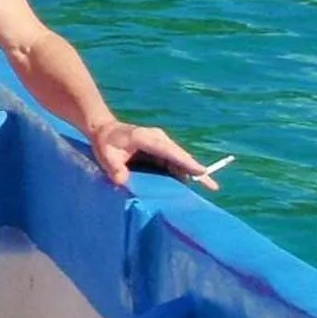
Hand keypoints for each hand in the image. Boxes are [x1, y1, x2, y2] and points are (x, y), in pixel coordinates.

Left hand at [90, 119, 217, 190]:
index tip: (200, 171)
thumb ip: (114, 168)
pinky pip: (175, 161)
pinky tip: (195, 183)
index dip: (184, 161)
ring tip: (210, 187)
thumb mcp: (106, 155)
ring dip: (193, 172)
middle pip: (180, 155)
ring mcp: (161, 143)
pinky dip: (185, 171)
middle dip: (196, 170)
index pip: (168, 151)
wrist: (104, 130)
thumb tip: (123, 181)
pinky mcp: (161, 150)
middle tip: (212, 186)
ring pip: (180, 159)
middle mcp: (157, 138)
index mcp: (145, 138)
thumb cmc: (105, 143)